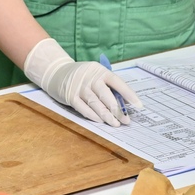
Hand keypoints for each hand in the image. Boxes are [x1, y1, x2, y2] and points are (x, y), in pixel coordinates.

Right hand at [22, 38, 142, 126]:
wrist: (56, 71)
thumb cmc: (82, 76)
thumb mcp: (95, 75)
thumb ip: (108, 86)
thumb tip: (124, 104)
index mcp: (100, 70)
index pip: (117, 82)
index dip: (128, 94)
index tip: (138, 105)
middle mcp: (90, 77)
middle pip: (106, 95)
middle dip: (117, 110)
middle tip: (125, 120)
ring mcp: (79, 86)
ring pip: (95, 103)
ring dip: (106, 115)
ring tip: (115, 124)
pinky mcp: (70, 96)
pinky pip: (83, 108)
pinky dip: (92, 116)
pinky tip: (100, 121)